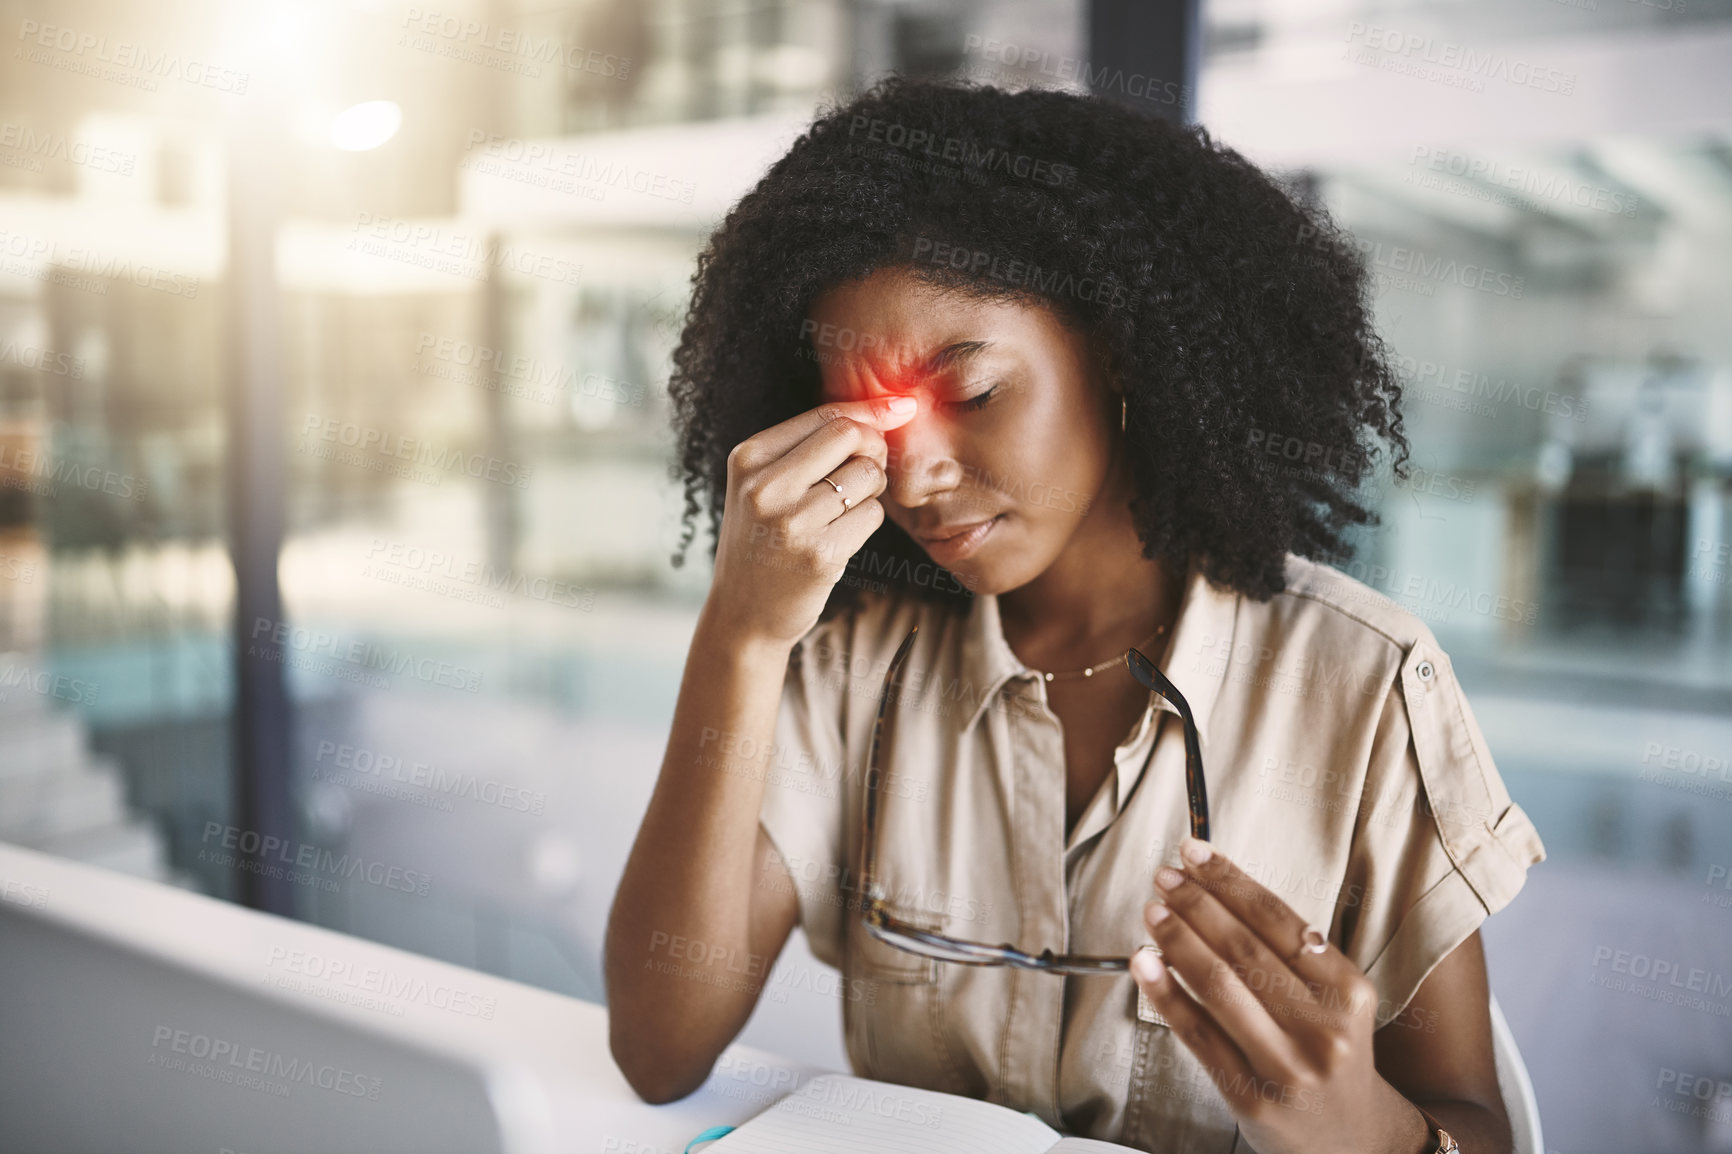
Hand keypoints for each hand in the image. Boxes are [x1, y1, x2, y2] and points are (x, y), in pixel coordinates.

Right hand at [706, 396, 917, 647]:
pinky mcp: (819, 554)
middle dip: (873, 448)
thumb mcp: (766, 485)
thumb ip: (813, 444)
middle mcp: (765, 486)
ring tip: (843, 509)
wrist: (744, 614)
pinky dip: (867, 521)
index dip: (870, 411)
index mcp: (748, 458)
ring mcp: (791, 521)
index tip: (901, 408)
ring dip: (871, 490)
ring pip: (867, 475)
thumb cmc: (765, 539)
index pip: (824, 415)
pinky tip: (841, 536)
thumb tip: (894, 407)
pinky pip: (872, 515)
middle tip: (867, 471)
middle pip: (850, 436)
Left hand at [1130, 837, 1431, 1153]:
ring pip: (1220, 986)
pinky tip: (1144, 964)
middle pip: (1245, 948)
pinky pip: (1198, 1034)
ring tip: (1152, 910)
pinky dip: (1166, 994)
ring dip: (1178, 940)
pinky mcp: (1251, 1097)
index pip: (1280, 920)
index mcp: (1348, 992)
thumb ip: (1291, 956)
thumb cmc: (1331, 1056)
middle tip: (1163, 876)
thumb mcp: (1336, 1003)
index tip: (1194, 852)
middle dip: (1196, 904)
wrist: (1355, 1141)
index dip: (1231, 881)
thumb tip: (1216, 894)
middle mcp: (1322, 1028)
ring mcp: (1286, 1065)